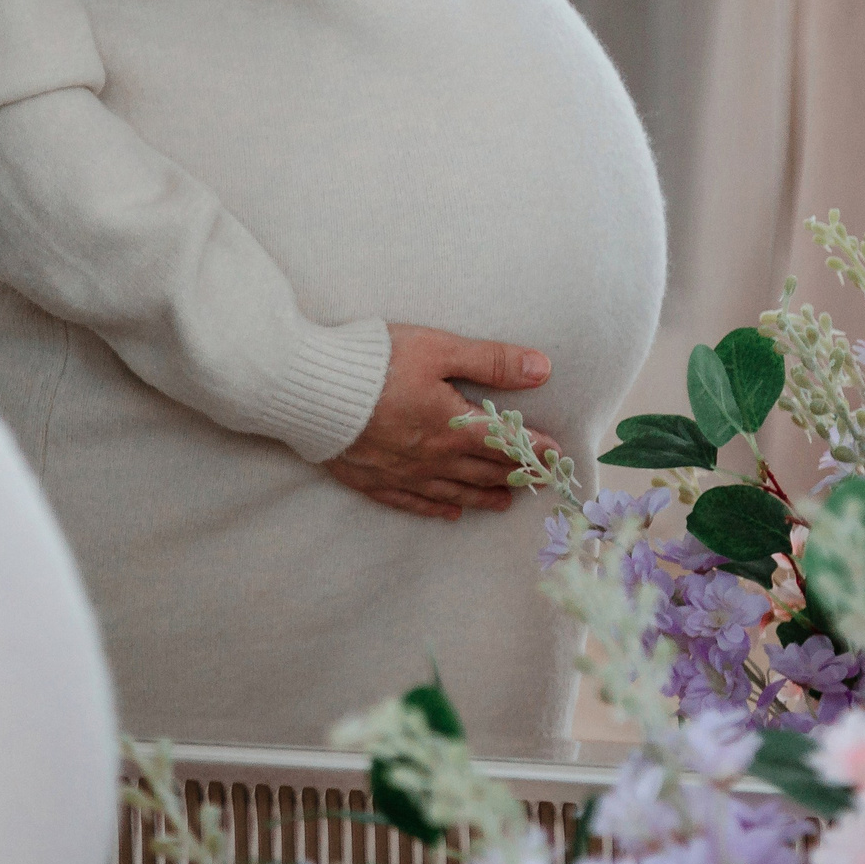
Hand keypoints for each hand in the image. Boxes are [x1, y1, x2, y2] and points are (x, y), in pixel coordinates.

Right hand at [324, 324, 561, 521]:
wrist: (310, 390)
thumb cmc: (374, 362)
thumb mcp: (437, 349)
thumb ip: (490, 361)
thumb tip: (541, 368)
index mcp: (453, 425)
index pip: (505, 441)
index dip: (533, 448)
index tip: (555, 455)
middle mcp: (433, 457)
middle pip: (482, 471)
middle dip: (512, 475)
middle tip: (534, 482)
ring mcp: (402, 473)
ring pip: (454, 491)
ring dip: (482, 496)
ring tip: (503, 502)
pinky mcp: (373, 479)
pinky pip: (412, 502)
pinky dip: (435, 509)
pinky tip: (448, 514)